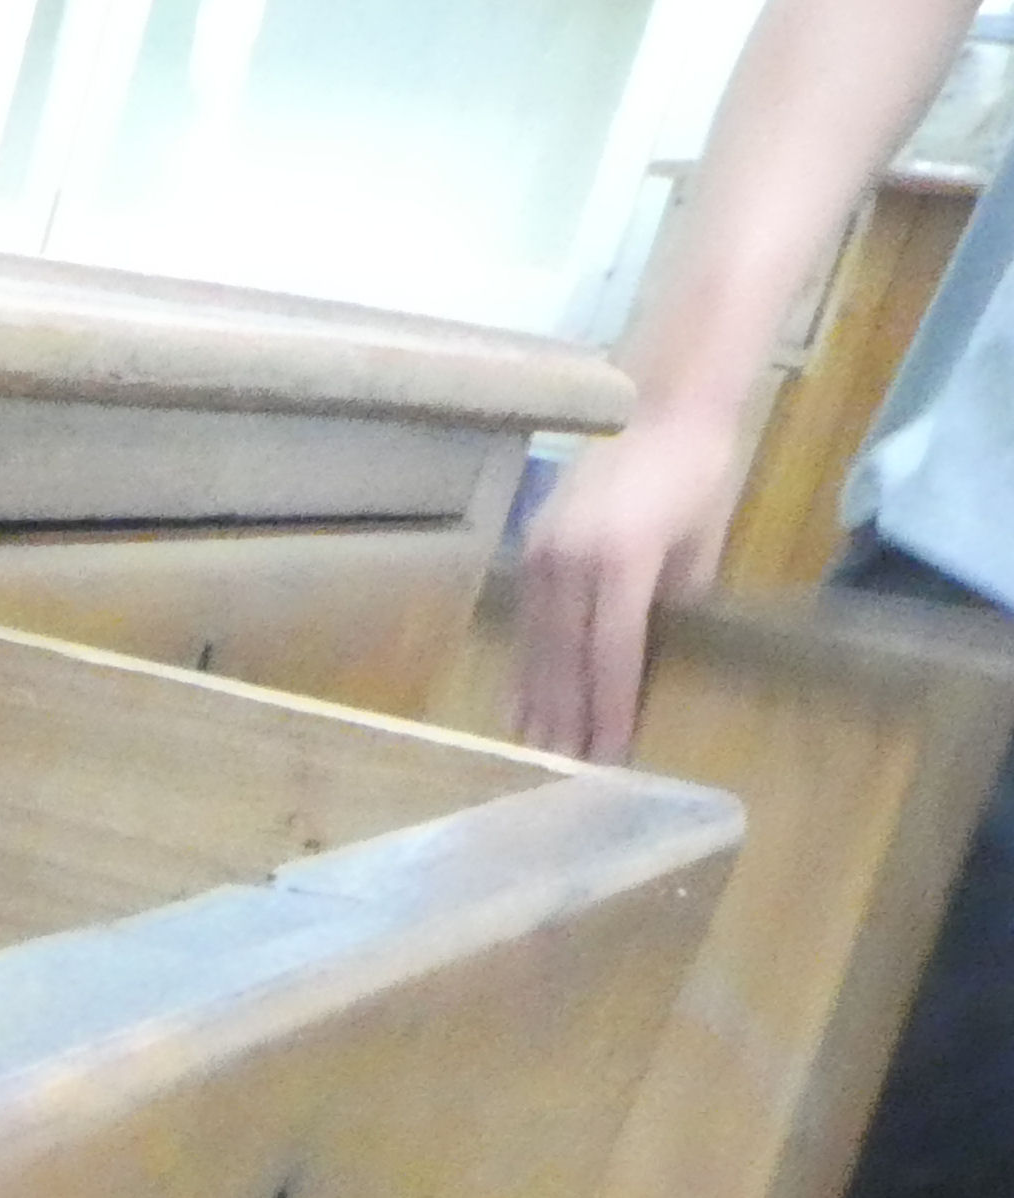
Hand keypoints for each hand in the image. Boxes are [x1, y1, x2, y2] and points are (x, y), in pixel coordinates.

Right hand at [511, 402, 751, 761]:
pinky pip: (524, 622)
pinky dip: (523, 665)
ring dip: (535, 701)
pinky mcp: (528, 549)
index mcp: (619, 561)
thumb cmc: (701, 471)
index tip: (609, 757)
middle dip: (565, 719)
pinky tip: (518, 702)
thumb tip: (649, 660)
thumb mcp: (701, 543)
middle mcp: (569, 562)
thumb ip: (672, 603)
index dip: (609, 711)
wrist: (662, 403)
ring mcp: (541, 555)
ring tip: (535, 750)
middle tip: (565, 772)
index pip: (611, 655)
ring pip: (536, 645)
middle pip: (564, 659)